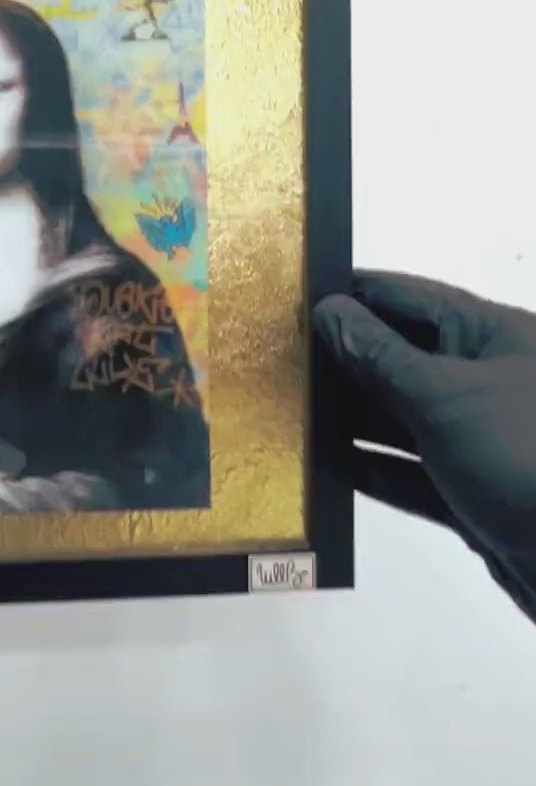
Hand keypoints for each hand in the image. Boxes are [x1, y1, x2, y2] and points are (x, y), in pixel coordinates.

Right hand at [314, 272, 535, 620]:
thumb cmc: (523, 458)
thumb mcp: (445, 398)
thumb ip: (381, 357)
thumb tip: (328, 310)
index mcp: (494, 337)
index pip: (411, 297)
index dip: (354, 293)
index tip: (292, 293)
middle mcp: (487, 380)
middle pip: (402, 356)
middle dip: (343, 358)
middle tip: (274, 357)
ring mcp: (480, 439)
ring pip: (403, 417)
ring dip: (352, 416)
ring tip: (288, 409)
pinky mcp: (472, 493)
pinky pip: (412, 472)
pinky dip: (372, 468)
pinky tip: (325, 465)